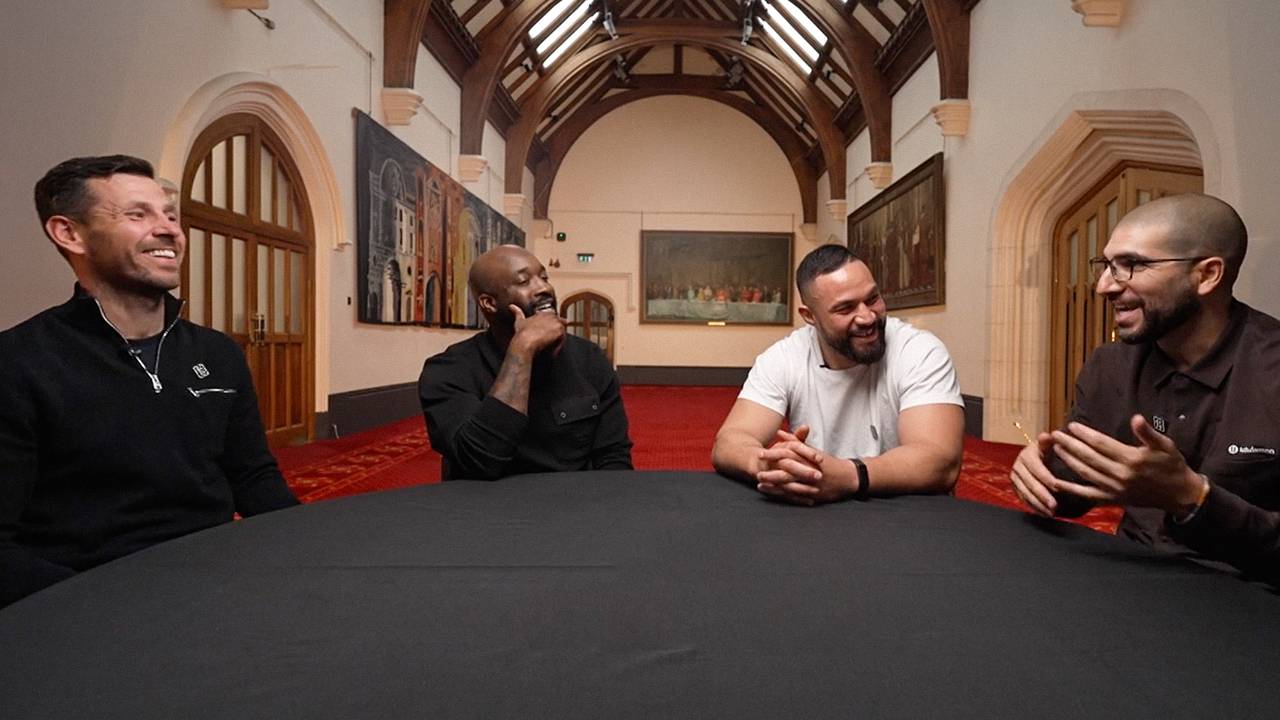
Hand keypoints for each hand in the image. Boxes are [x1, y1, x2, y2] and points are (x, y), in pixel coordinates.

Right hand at [508, 304, 565, 356]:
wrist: (525, 342)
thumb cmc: (522, 333)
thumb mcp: (519, 321)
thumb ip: (517, 312)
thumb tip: (511, 306)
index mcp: (543, 313)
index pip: (553, 317)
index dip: (551, 326)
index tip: (547, 333)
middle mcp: (552, 315)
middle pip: (559, 324)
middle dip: (556, 333)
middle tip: (548, 342)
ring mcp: (557, 323)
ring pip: (562, 332)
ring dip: (557, 340)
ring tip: (548, 347)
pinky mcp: (560, 331)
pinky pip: (563, 339)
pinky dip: (558, 346)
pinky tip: (550, 350)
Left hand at [755, 426, 851, 505]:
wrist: (847, 477)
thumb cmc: (827, 462)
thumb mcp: (811, 450)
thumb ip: (794, 440)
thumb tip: (779, 432)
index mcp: (808, 457)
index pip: (788, 454)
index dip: (773, 455)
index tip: (760, 454)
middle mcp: (809, 470)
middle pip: (786, 471)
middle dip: (770, 472)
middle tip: (757, 472)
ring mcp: (811, 484)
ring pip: (789, 485)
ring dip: (774, 485)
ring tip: (760, 483)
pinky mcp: (813, 494)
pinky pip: (795, 495)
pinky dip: (782, 494)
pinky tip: (772, 492)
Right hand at [1009, 431, 1060, 516]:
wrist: (1036, 457)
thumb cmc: (1046, 451)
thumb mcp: (1047, 445)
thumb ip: (1048, 442)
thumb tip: (1047, 435)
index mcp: (1026, 456)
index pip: (1037, 469)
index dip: (1047, 479)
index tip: (1058, 487)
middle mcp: (1017, 467)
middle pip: (1030, 483)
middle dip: (1042, 496)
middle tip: (1054, 506)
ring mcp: (1015, 478)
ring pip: (1026, 493)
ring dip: (1038, 504)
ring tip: (1051, 513)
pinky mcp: (1015, 487)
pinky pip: (1023, 499)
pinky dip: (1034, 507)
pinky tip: (1044, 513)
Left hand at [1049, 415, 1204, 512]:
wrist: (1179, 494)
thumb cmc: (1172, 465)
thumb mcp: (1165, 445)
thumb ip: (1148, 433)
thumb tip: (1136, 418)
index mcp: (1131, 459)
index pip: (1101, 443)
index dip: (1084, 434)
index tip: (1071, 425)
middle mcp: (1120, 474)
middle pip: (1088, 457)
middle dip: (1070, 445)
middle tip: (1055, 435)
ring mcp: (1115, 489)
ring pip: (1085, 473)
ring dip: (1069, 461)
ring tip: (1056, 449)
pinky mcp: (1113, 500)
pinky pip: (1088, 495)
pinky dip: (1071, 489)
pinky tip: (1055, 483)